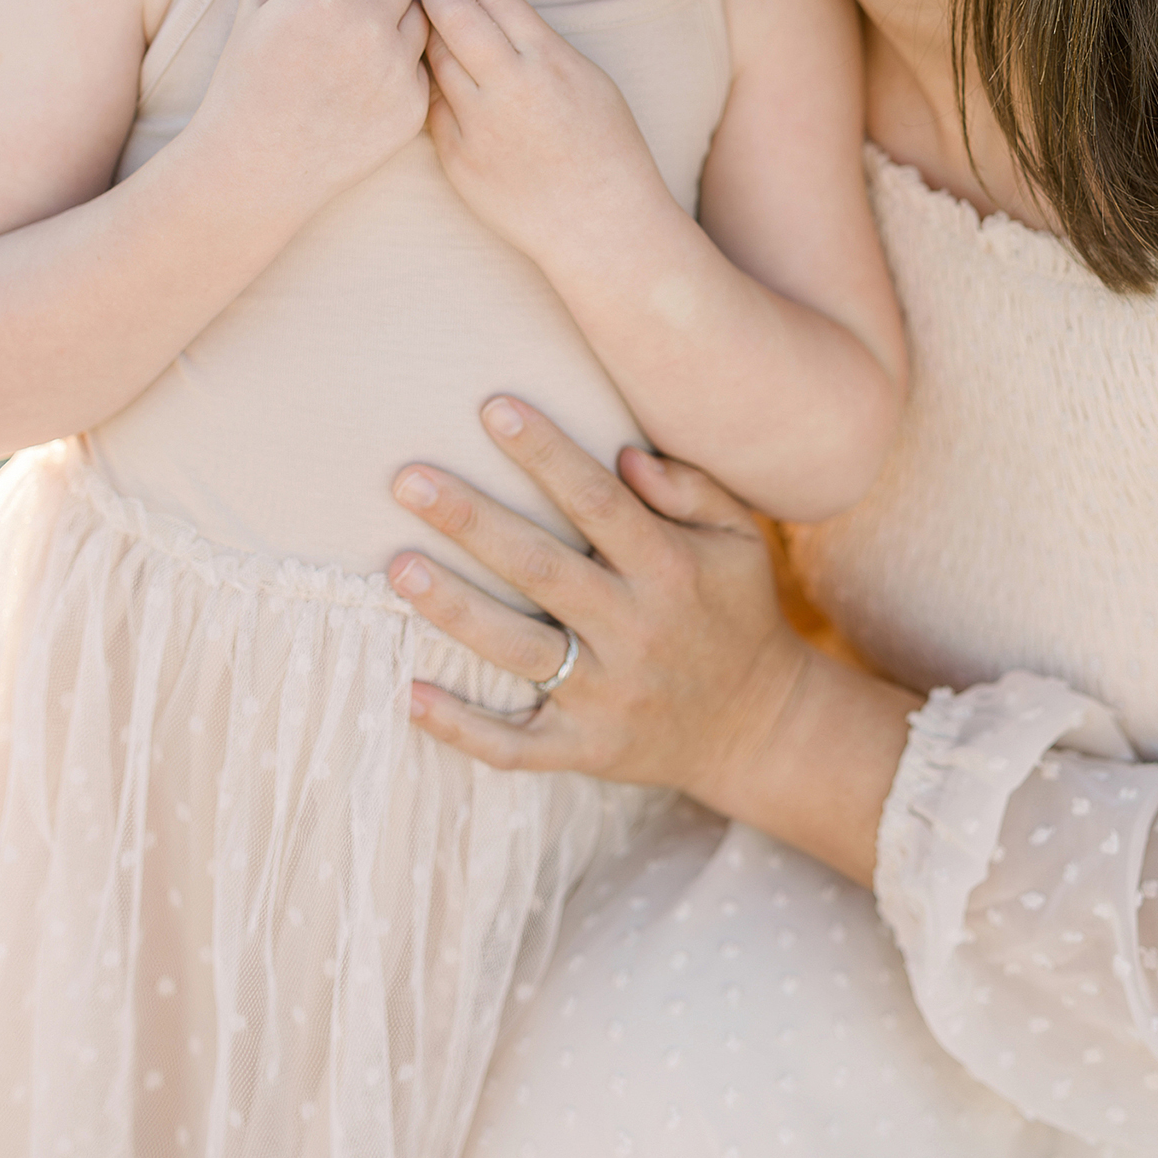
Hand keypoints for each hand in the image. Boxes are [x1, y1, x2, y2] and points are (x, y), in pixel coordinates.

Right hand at [193, 0, 428, 215]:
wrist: (255, 166)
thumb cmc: (244, 86)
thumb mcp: (248, 11)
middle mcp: (370, 27)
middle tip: (345, 9)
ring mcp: (397, 69)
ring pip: (420, 19)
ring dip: (395, 21)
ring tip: (356, 44)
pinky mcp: (412, 106)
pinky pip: (419, 65)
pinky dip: (399, 65)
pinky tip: (364, 81)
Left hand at [392, 402, 918, 880]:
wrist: (759, 725)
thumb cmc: (736, 610)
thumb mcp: (739, 539)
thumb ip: (691, 488)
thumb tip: (624, 452)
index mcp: (671, 571)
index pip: (598, 502)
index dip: (545, 453)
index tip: (492, 408)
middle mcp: (636, 631)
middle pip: (541, 569)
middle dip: (472, 521)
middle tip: (407, 480)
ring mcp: (608, 697)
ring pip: (518, 651)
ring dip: (453, 609)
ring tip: (397, 567)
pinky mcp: (586, 749)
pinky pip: (515, 745)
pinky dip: (461, 726)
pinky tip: (409, 695)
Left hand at [419, 0, 657, 262]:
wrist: (600, 225)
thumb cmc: (606, 149)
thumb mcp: (590, 80)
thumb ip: (540, 44)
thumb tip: (492, 9)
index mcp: (549, 61)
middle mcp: (510, 88)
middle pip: (452, 14)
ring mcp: (478, 125)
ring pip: (434, 58)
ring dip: (429, 33)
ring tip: (433, 25)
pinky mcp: (457, 159)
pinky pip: (431, 107)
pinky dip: (433, 86)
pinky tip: (440, 79)